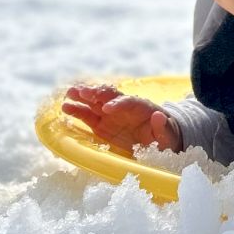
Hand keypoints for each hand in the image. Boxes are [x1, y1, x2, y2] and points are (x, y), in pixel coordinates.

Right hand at [62, 84, 181, 152]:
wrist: (158, 141)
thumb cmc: (165, 137)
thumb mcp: (168, 135)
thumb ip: (163, 127)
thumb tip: (159, 116)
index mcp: (140, 107)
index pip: (128, 102)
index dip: (118, 103)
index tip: (107, 109)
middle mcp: (123, 107)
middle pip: (109, 96)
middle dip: (96, 93)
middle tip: (83, 92)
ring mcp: (110, 114)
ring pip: (95, 102)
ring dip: (83, 97)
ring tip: (69, 94)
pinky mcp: (101, 124)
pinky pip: (88, 115)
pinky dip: (77, 110)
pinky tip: (66, 107)